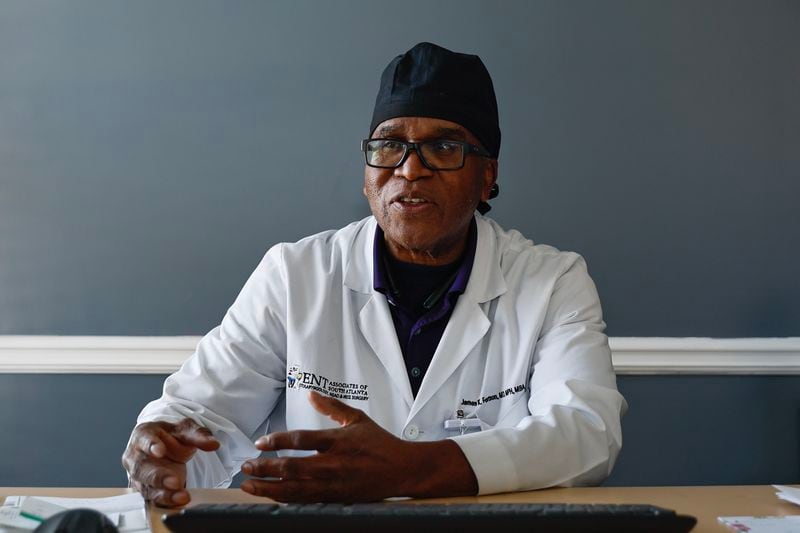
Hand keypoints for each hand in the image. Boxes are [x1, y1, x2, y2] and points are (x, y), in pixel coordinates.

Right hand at [122, 419, 219, 506]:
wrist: (168, 447)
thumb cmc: (171, 436)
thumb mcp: (186, 430)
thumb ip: (199, 436)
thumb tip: (213, 444)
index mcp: (143, 435)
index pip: (143, 439)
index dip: (150, 445)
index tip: (160, 451)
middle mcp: (136, 456)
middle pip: (141, 468)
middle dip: (158, 476)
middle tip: (175, 481)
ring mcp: (139, 475)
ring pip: (146, 486)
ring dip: (163, 493)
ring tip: (182, 496)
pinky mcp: (147, 489)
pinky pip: (153, 498)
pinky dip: (166, 501)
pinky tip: (178, 502)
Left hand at [239, 391, 476, 501]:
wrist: (404, 470)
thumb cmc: (381, 443)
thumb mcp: (357, 418)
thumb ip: (332, 406)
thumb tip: (311, 393)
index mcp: (338, 441)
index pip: (301, 440)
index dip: (277, 441)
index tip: (260, 443)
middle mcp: (333, 464)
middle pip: (292, 468)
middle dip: (265, 468)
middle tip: (246, 467)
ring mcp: (334, 484)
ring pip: (295, 489)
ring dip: (269, 488)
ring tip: (250, 485)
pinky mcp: (336, 498)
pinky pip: (305, 501)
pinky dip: (285, 499)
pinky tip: (272, 496)